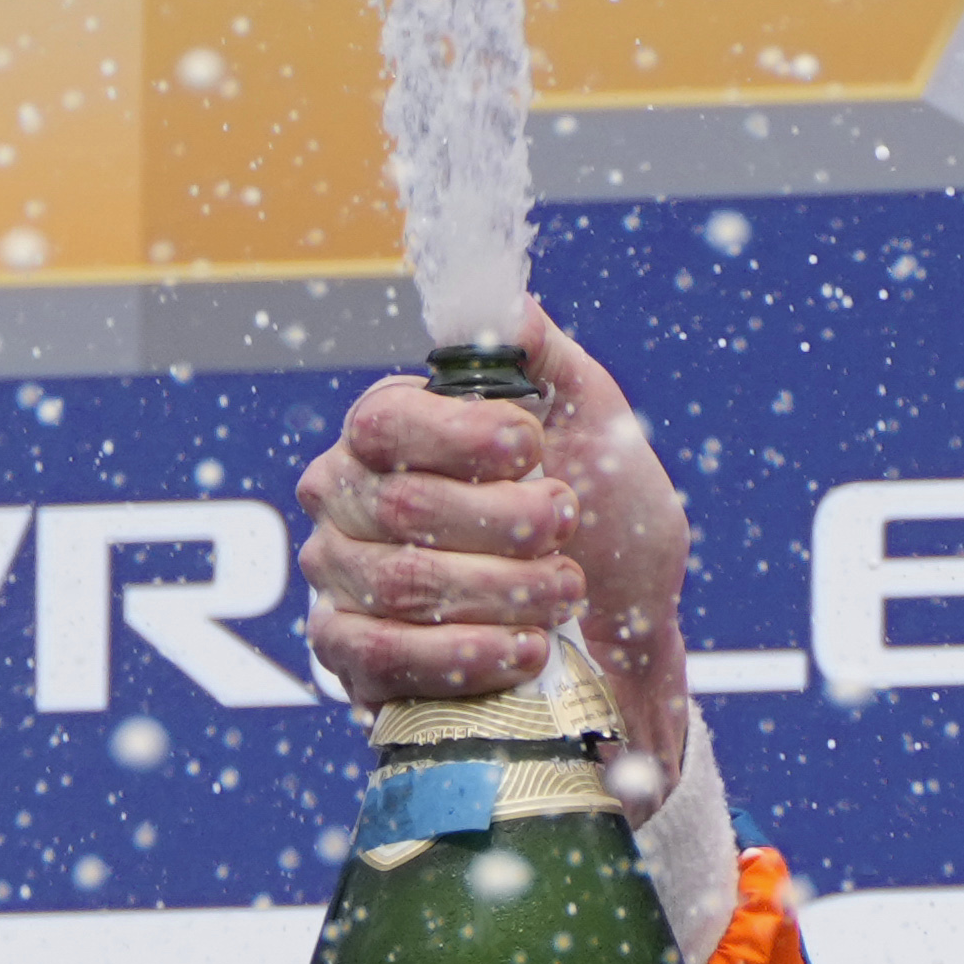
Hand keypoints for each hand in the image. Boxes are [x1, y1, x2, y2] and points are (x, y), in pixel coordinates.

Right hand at [293, 298, 697, 802]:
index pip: (387, 422)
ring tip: (564, 590)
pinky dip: (463, 653)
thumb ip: (543, 359)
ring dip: (500, 589)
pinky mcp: (349, 656)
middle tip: (565, 523)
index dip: (459, 437)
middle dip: (502, 521)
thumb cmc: (602, 514)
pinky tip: (523, 649)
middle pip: (401, 506)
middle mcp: (347, 498)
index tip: (530, 449)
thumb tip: (507, 307)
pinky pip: (385, 655)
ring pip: (402, 585)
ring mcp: (341, 579)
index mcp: (389, 429)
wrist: (623, 624)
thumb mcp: (591, 421)